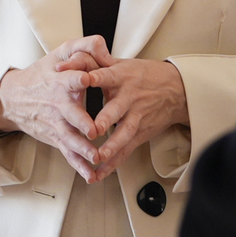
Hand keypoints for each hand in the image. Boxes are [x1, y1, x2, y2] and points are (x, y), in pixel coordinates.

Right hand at [0, 39, 108, 182]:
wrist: (14, 98)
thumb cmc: (44, 73)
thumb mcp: (62, 52)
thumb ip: (86, 46)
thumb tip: (105, 50)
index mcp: (62, 80)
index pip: (70, 78)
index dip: (77, 77)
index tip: (85, 79)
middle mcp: (59, 103)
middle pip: (71, 113)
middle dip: (81, 122)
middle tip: (93, 130)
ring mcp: (57, 123)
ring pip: (70, 138)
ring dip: (82, 149)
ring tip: (95, 157)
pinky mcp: (56, 137)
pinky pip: (69, 153)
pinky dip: (79, 165)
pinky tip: (90, 175)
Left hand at [82, 53, 188, 179]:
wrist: (175, 89)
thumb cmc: (140, 75)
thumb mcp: (118, 63)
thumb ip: (87, 63)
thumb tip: (60, 66)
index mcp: (121, 77)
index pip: (107, 76)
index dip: (95, 77)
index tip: (83, 79)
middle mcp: (129, 98)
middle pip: (117, 109)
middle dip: (106, 119)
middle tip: (94, 129)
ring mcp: (136, 117)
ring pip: (124, 133)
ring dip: (112, 146)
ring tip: (99, 156)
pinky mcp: (140, 134)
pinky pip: (125, 151)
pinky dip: (112, 164)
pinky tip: (99, 173)